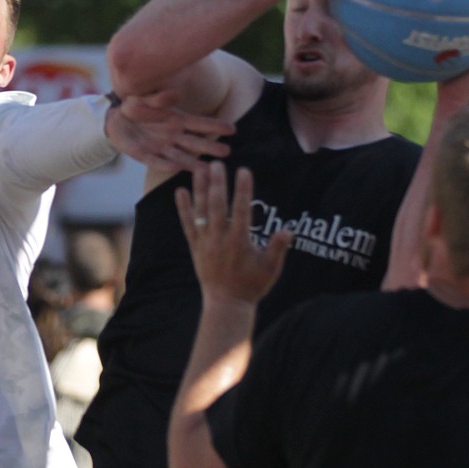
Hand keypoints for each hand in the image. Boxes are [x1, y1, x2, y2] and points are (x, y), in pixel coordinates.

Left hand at [107, 90, 234, 171]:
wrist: (114, 118)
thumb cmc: (134, 104)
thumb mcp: (144, 97)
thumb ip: (158, 98)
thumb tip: (174, 95)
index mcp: (176, 120)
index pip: (198, 124)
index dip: (214, 126)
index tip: (232, 129)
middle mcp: (172, 136)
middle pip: (193, 143)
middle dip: (210, 148)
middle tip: (227, 153)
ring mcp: (159, 147)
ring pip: (179, 157)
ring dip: (192, 164)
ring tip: (208, 171)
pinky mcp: (144, 155)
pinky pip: (155, 162)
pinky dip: (164, 165)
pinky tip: (175, 169)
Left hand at [177, 162, 291, 306]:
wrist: (226, 304)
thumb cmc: (252, 286)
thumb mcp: (270, 269)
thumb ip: (278, 248)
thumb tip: (288, 230)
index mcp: (240, 241)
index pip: (242, 210)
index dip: (243, 190)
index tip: (244, 171)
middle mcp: (220, 239)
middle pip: (217, 206)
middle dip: (217, 183)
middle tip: (216, 163)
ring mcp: (206, 242)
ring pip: (201, 211)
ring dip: (199, 189)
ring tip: (198, 168)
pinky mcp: (196, 247)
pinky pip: (188, 224)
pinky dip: (183, 208)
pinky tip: (180, 191)